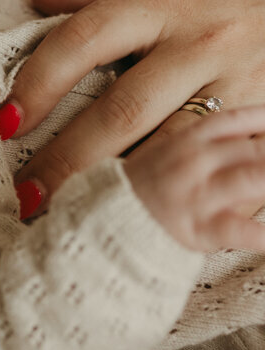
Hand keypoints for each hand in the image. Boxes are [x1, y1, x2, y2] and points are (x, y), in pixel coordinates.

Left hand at [0, 0, 264, 202]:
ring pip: (170, 147)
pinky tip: (150, 219)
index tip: (6, 121)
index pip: (87, 38)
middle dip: (67, 157)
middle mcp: (201, 45)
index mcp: (168, 3)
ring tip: (76, 217)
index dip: (41, 79)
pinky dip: (183, 193)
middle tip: (26, 194)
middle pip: (122, 109)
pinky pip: (218, 164)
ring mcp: (240, 87)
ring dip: (119, 185)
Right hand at [123, 106, 264, 251]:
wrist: (100, 225)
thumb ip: (199, 145)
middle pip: (255, 147)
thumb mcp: (160, 154)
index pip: (236, 119)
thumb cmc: (136, 192)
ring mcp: (197, 193)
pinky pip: (242, 230)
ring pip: (253, 177)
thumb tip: (245, 139)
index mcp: (185, 138)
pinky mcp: (198, 228)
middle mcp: (194, 161)